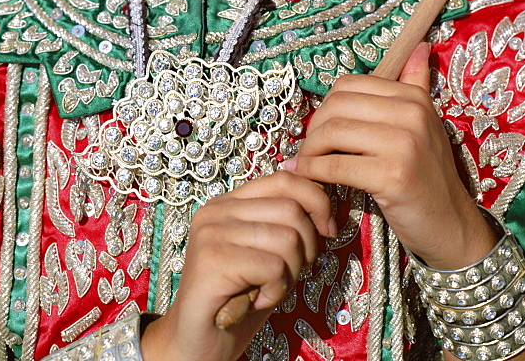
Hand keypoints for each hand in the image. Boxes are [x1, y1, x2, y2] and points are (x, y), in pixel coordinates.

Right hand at [141, 171, 334, 360]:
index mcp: (230, 202)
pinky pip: (272, 266)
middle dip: (307, 247)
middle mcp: (217, 210)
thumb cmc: (239, 301)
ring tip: (268, 289)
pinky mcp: (211, 260)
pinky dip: (275, 290)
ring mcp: (211, 232)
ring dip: (290, 273)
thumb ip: (286, 226)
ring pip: (286, 238)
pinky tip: (256, 301)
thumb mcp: (269, 255)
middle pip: (291, 209)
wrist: (196, 345)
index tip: (328, 230)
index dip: (316, 201)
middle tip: (289, 274)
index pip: (285, 179)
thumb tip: (325, 207)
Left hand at [281, 43, 496, 269]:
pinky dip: (316, 172)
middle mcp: (412, 114)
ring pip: (333, 133)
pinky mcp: (393, 176)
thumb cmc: (428, 176)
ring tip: (306, 165)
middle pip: (336, 106)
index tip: (320, 130)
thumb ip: (416, 84)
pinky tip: (313, 179)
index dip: (325, 107)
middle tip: (308, 150)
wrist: (451, 225)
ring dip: (310, 152)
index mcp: (414, 98)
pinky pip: (336, 166)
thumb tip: (420, 46)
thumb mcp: (425, 126)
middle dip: (313, 129)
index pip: (348, 86)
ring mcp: (404, 144)